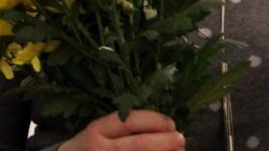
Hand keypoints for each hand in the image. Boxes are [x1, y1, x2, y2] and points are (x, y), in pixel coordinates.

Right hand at [60, 110, 184, 150]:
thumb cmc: (88, 148)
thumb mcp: (98, 131)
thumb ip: (122, 128)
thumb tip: (163, 128)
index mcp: (97, 131)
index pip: (129, 121)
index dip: (154, 121)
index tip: (170, 123)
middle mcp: (100, 150)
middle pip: (139, 145)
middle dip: (164, 142)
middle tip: (180, 139)